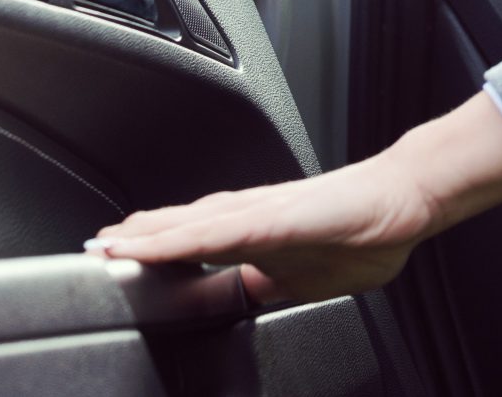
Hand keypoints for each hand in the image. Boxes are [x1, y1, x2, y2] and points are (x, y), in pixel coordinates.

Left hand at [89, 156, 435, 304]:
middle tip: (93, 252)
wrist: (407, 199)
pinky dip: (184, 238)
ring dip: (148, 237)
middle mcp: (252, 215)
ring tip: (109, 246)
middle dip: (136, 242)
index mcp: (257, 231)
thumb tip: (243, 301)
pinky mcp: (280, 216)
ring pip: (192, 226)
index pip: (193, 242)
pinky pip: (222, 231)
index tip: (116, 264)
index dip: (153, 252)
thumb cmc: (364, 231)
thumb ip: (267, 283)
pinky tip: (158, 245)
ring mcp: (264, 212)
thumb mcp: (301, 276)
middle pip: (181, 228)